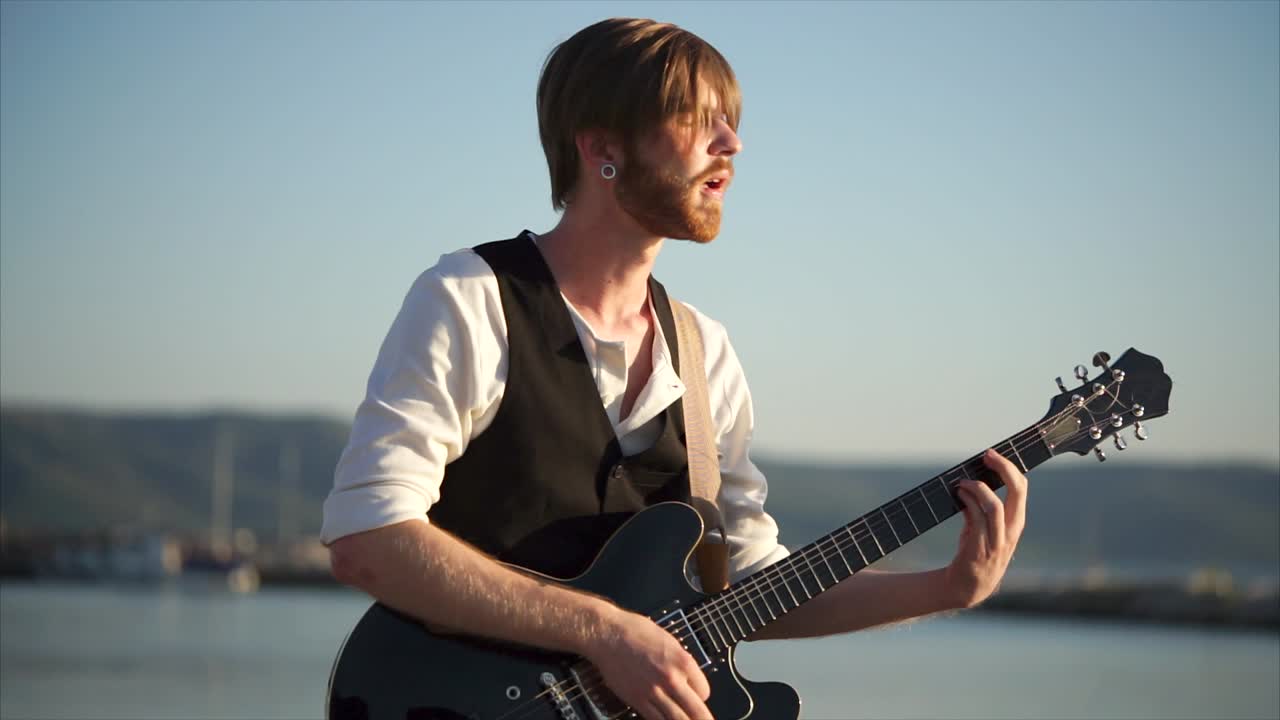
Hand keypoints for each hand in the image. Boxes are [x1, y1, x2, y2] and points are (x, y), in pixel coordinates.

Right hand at [584, 608, 711, 719]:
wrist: (607, 634)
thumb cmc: (634, 631)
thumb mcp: (668, 640)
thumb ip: (680, 661)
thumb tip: (687, 675)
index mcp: (683, 662)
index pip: (704, 691)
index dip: (701, 695)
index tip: (697, 696)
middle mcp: (671, 679)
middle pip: (696, 711)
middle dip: (702, 719)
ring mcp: (654, 692)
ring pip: (677, 719)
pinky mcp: (637, 699)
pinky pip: (655, 719)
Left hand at [944, 448, 1027, 607]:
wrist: (967, 587)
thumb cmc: (975, 552)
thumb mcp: (982, 528)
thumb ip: (979, 508)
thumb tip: (970, 484)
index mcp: (1015, 523)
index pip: (1021, 489)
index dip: (1009, 468)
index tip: (992, 455)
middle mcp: (1011, 531)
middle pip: (1017, 493)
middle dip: (1004, 469)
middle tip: (987, 456)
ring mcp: (997, 541)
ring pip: (994, 506)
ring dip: (977, 488)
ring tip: (963, 482)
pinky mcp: (980, 549)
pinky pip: (976, 519)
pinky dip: (967, 502)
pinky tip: (958, 495)